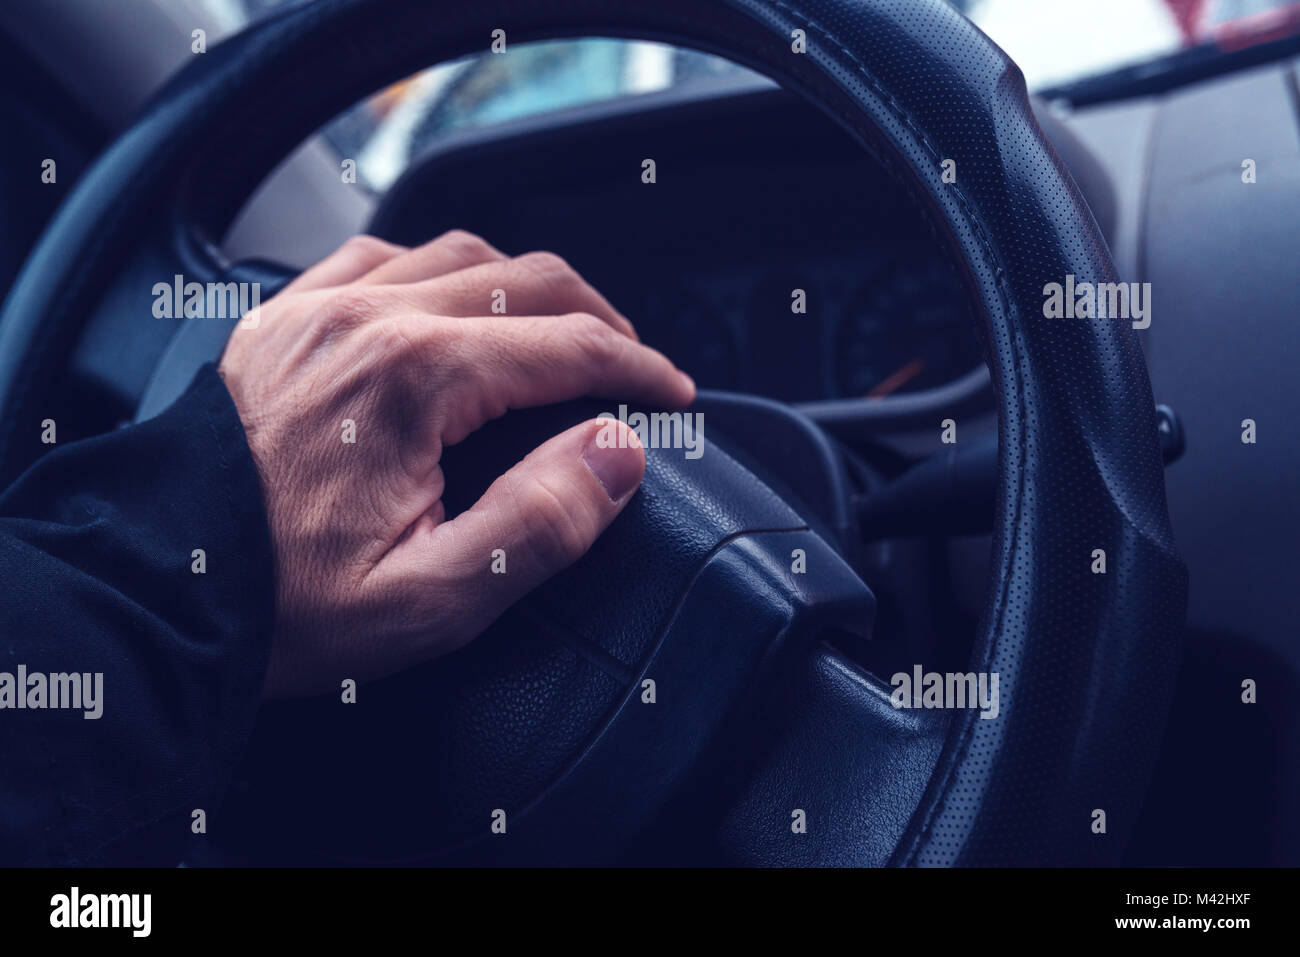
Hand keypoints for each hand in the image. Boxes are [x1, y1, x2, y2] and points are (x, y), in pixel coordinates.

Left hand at [218, 231, 694, 696]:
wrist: (158, 591)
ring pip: (460, 253)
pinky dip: (440, 269)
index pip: (568, 346)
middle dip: (599, 319)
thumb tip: (617, 452)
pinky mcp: (285, 320)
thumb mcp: (431, 598)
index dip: (639, 369)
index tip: (673, 395)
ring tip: (560, 331)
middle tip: (633, 366)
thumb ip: (540, 522)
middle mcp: (369, 320)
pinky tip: (453, 301)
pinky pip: (380, 255)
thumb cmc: (283, 605)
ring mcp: (320, 310)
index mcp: (416, 378)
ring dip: (528, 286)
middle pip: (527, 281)